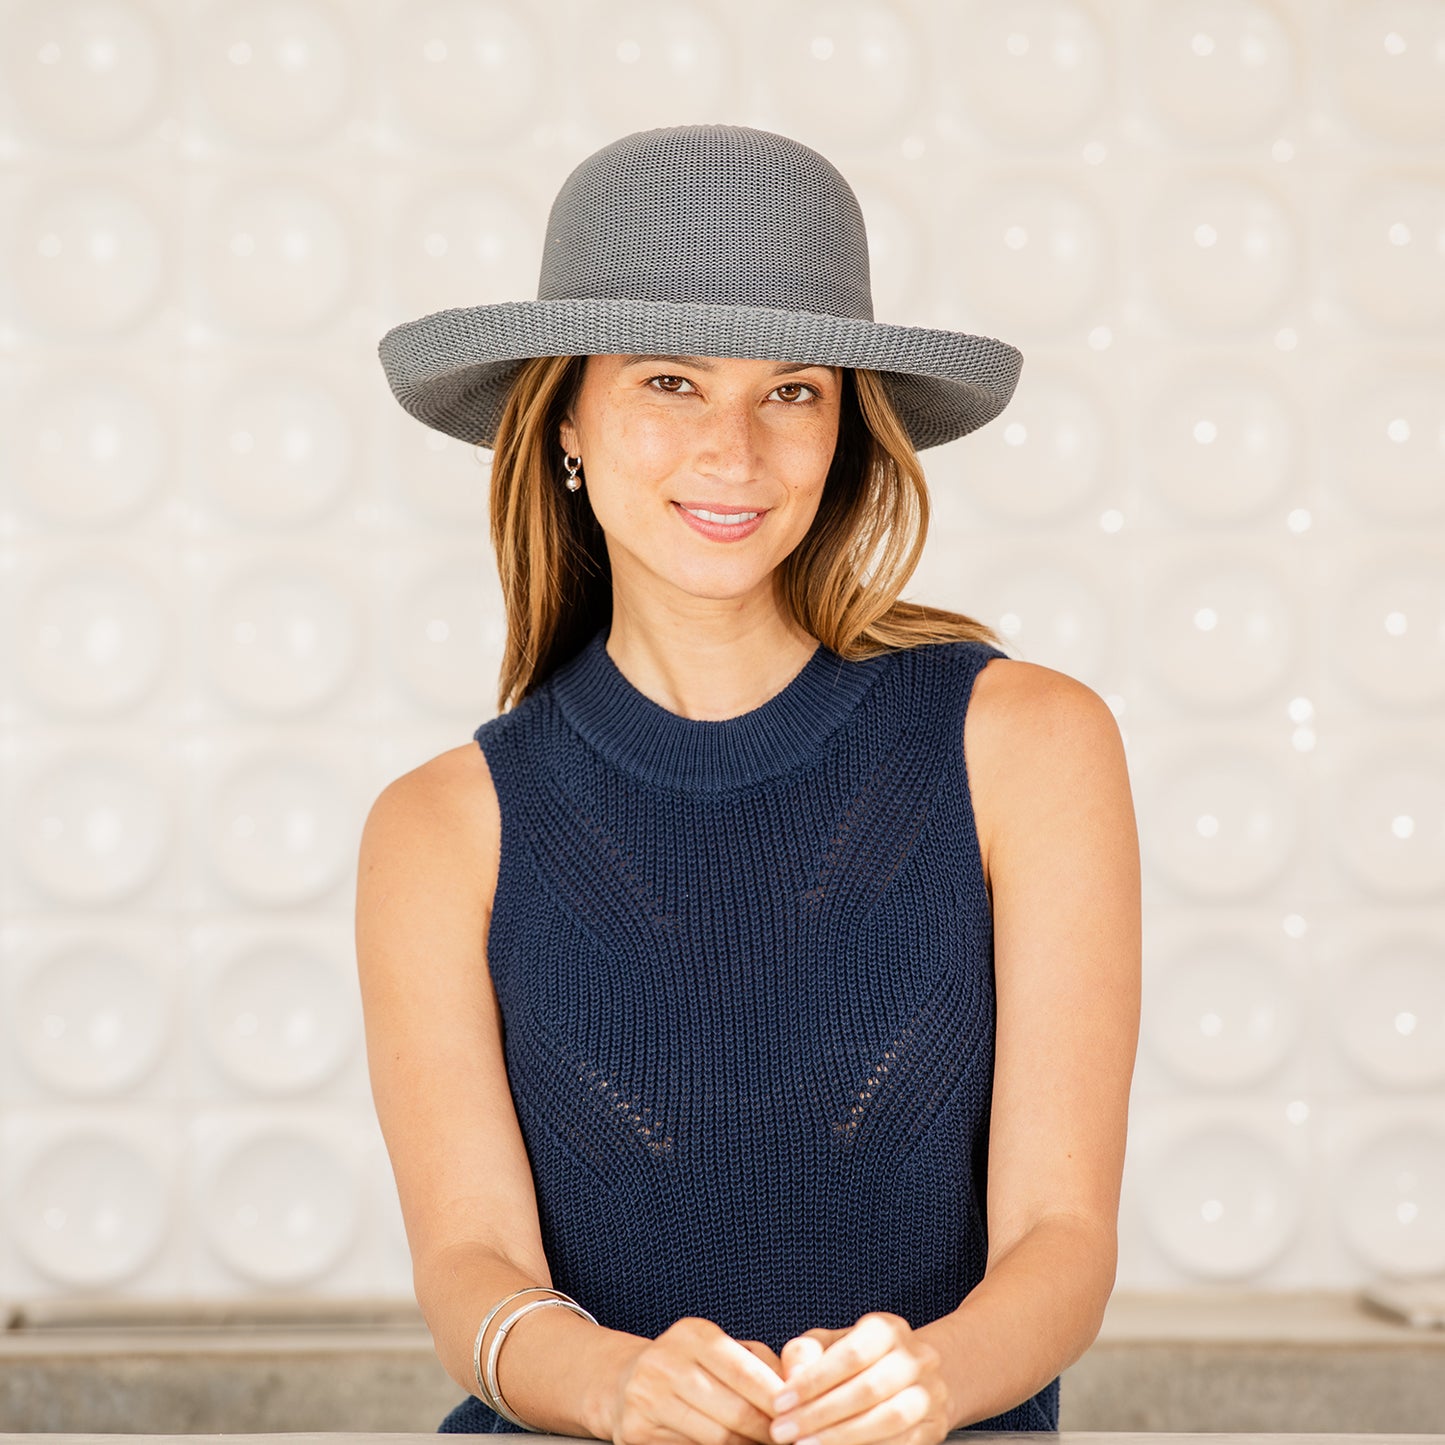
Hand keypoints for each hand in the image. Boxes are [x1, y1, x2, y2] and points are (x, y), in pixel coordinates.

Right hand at [605, 1316, 786, 1444]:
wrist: (627, 1381)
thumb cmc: (691, 1366)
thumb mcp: (723, 1349)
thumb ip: (762, 1363)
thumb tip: (796, 1389)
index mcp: (692, 1335)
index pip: (745, 1372)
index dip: (777, 1401)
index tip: (801, 1416)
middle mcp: (665, 1363)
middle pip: (733, 1413)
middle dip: (767, 1431)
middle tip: (790, 1439)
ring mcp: (646, 1399)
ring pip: (715, 1439)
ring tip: (764, 1444)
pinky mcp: (636, 1432)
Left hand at [766, 1312, 950, 1444]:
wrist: (913, 1377)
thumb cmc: (857, 1360)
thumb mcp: (830, 1344)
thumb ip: (806, 1353)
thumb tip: (791, 1374)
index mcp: (888, 1329)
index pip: (851, 1354)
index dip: (813, 1381)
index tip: (779, 1403)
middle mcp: (917, 1358)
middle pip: (869, 1389)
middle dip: (821, 1414)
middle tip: (783, 1432)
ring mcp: (931, 1393)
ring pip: (889, 1419)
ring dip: (842, 1437)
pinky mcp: (935, 1427)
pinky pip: (903, 1444)